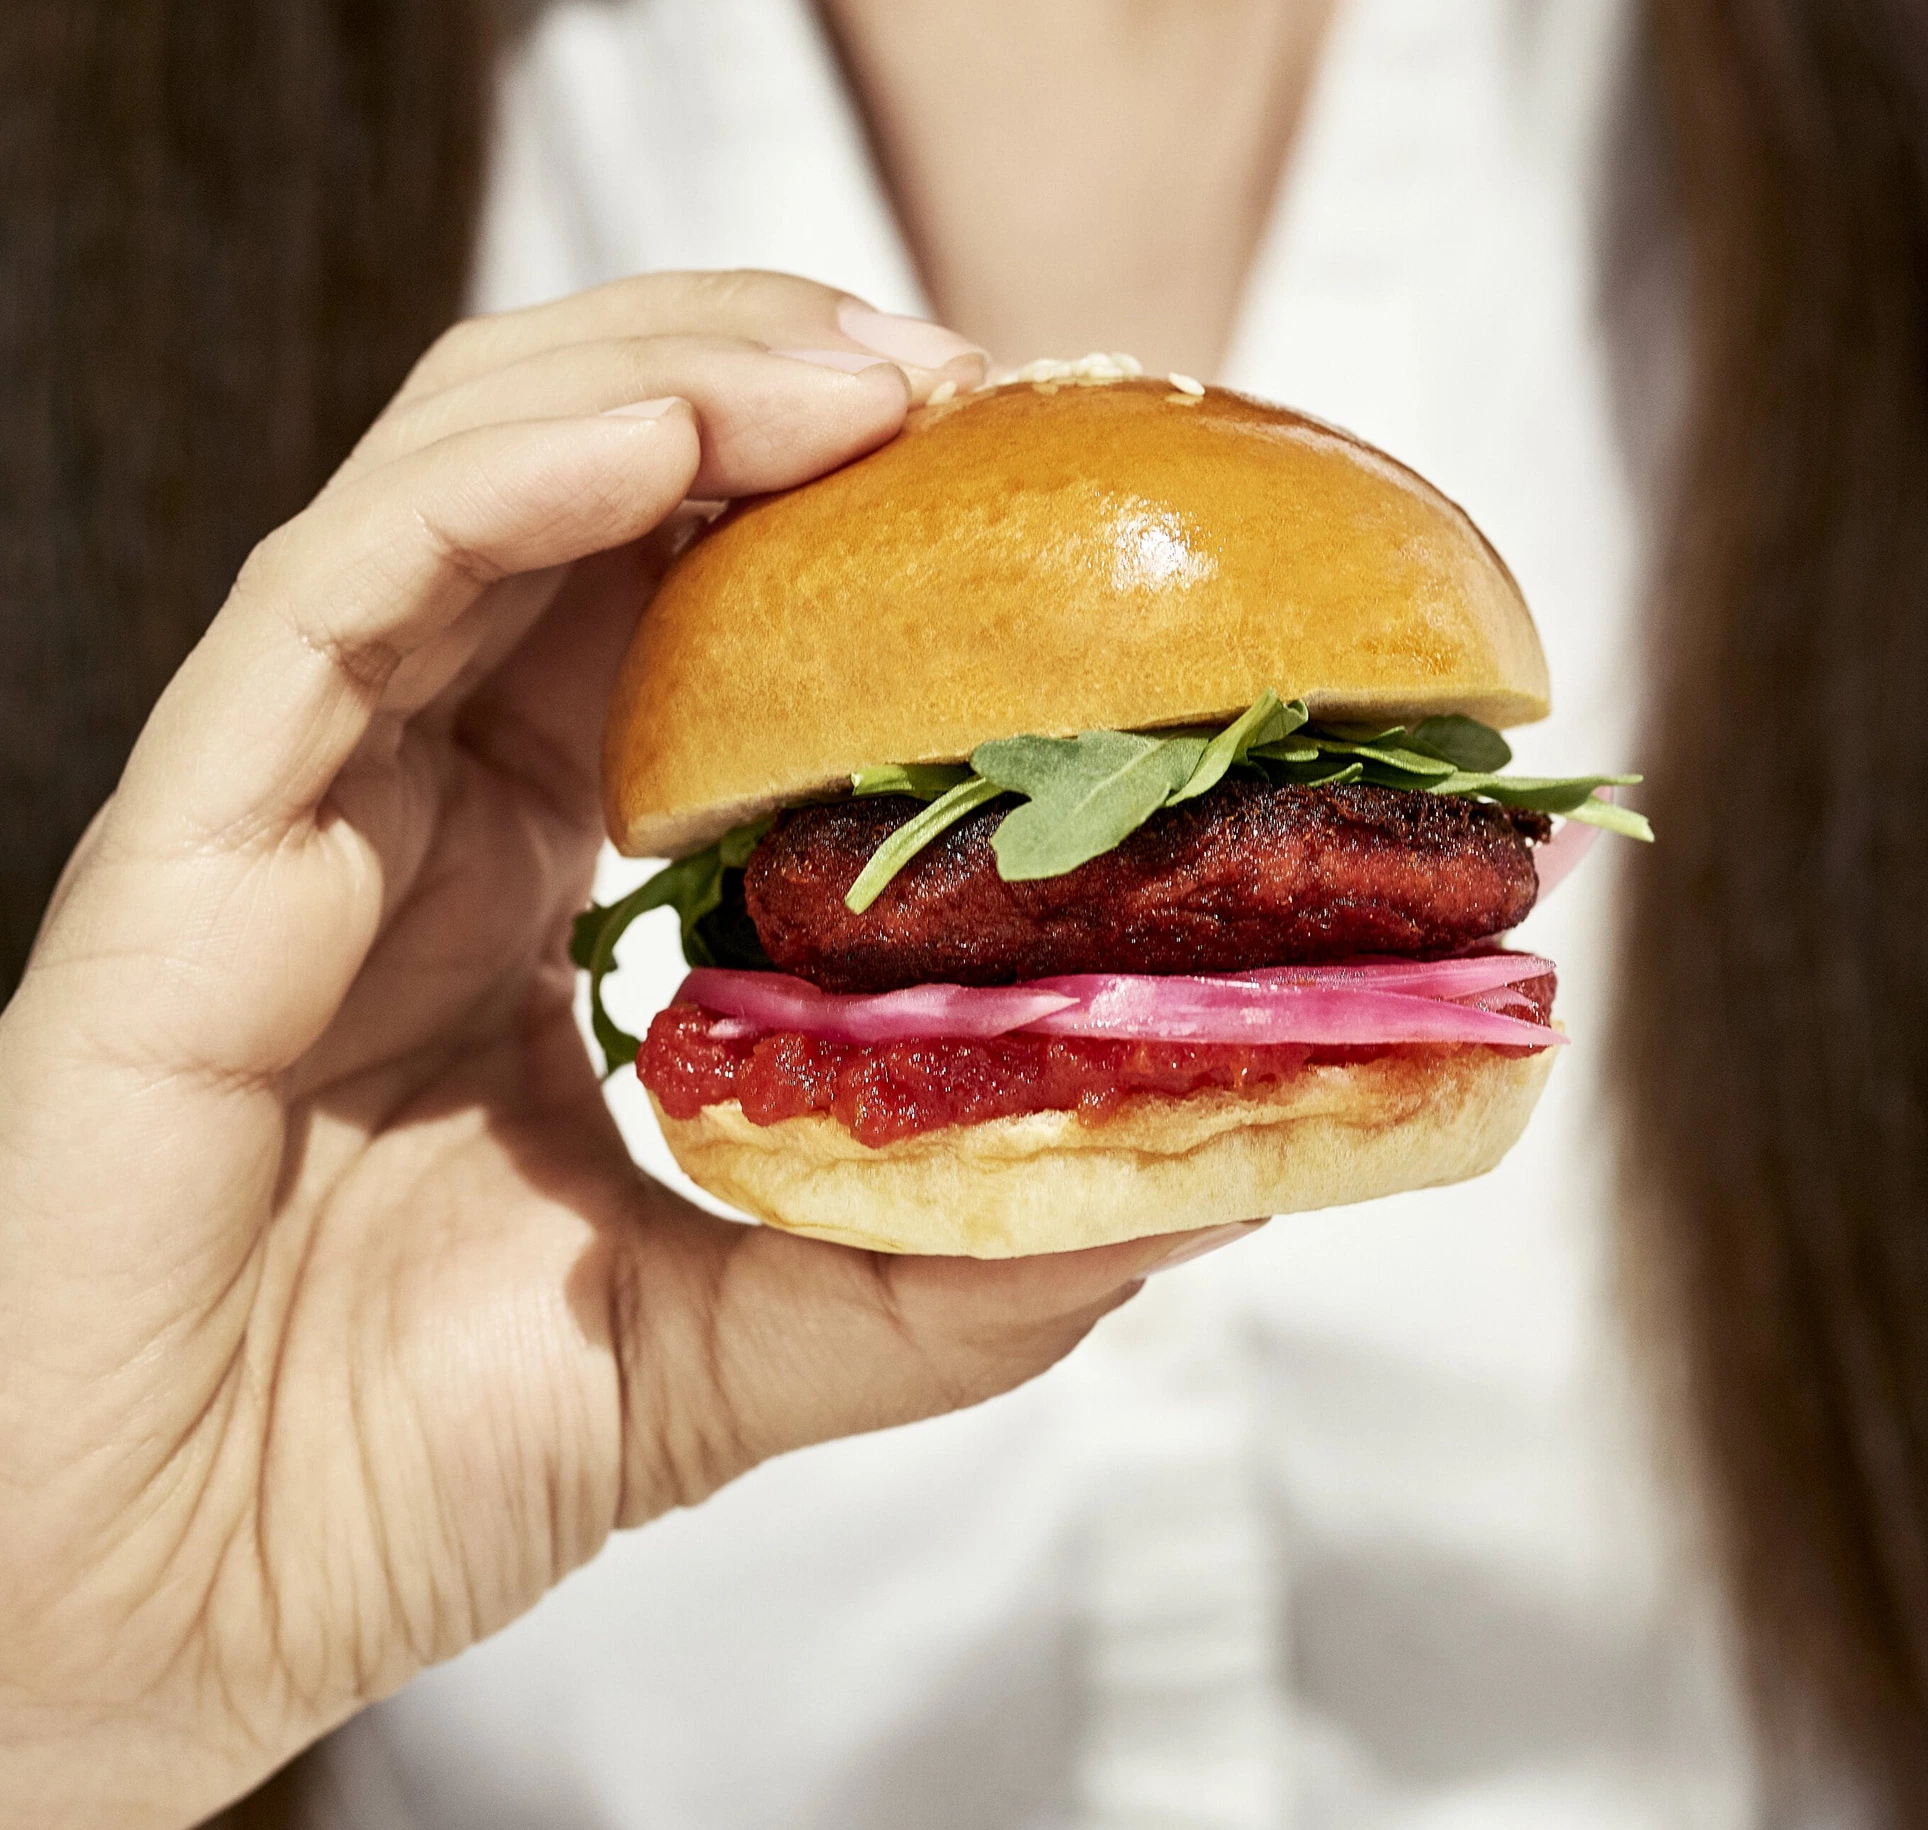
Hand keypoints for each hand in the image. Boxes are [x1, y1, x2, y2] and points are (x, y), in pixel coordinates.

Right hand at [0, 272, 1230, 1828]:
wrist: (160, 1601)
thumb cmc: (397, 1471)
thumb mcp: (734, 1341)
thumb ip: (936, 1273)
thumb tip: (1186, 1197)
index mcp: (521, 882)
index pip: (672, 616)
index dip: (828, 522)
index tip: (1008, 482)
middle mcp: (409, 804)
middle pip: (575, 495)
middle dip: (764, 391)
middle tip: (960, 379)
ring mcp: (296, 802)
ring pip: (459, 484)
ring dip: (666, 382)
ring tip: (861, 368)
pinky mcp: (190, 837)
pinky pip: (342, 589)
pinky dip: (511, 483)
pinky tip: (674, 432)